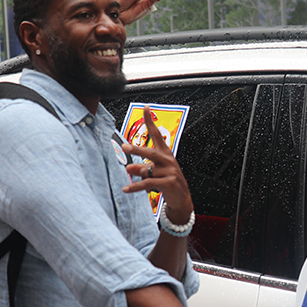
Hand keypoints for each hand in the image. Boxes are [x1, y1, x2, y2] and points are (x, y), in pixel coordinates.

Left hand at [121, 105, 192, 223]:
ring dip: (138, 172)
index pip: (157, 134)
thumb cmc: (167, 182)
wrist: (182, 198)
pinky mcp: (169, 183)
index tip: (146, 108)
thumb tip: (129, 167)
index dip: (151, 121)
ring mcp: (170, 171)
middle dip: (137, 149)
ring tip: (128, 173)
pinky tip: (127, 189)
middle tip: (125, 146)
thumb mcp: (154, 173)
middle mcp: (168, 160)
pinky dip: (136, 187)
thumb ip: (141, 168)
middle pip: (151, 152)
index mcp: (165, 154)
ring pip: (148, 170)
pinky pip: (149, 183)